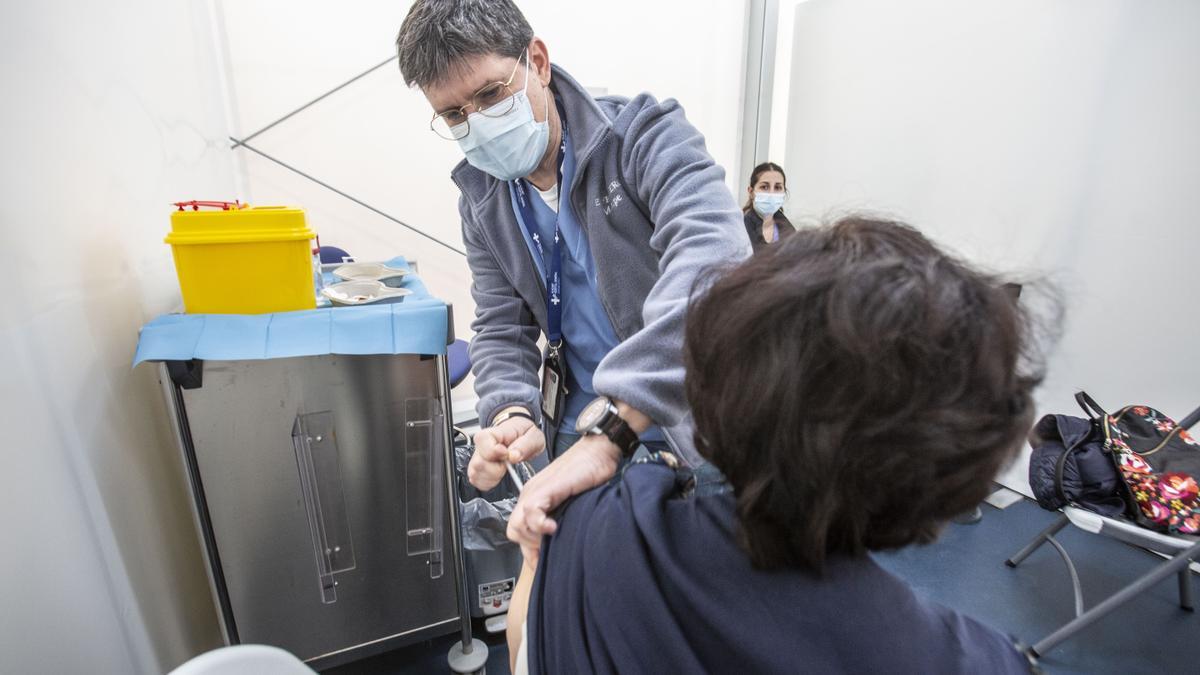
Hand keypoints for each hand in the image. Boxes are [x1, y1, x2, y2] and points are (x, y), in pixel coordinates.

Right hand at [468, 415, 544, 490]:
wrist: (521, 437)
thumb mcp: (532, 436)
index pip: (483, 441)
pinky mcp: (477, 470)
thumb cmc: (524, 435)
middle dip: (497, 469)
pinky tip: (498, 476)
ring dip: (493, 477)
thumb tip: (513, 456)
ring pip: (476, 474)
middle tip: (508, 463)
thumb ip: (524, 445)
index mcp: (492, 433)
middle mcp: (480, 445)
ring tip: (504, 469)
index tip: (507, 455)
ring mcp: (476, 458)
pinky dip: (490, 483)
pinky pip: (477, 482)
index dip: (496, 452)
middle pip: (478, 463)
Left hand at [507, 434, 620, 559]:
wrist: (599, 450)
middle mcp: (531, 494)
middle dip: (529, 547)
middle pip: (514, 530)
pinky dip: (540, 525)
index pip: (518, 530)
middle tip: (547, 553)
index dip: (528, 549)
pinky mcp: (546, 488)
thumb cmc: (591, 472)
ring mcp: (536, 490)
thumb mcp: (573, 501)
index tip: (541, 561)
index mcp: (535, 497)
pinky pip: (531, 512)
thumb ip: (561, 518)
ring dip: (534, 538)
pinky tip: (553, 528)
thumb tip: (560, 542)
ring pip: (518, 525)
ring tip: (553, 537)